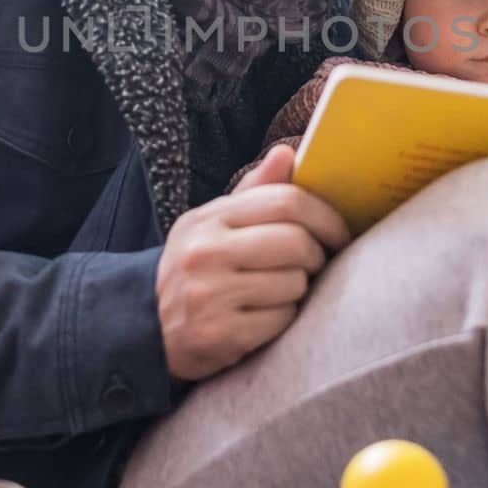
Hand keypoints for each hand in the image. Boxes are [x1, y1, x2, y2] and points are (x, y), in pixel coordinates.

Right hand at [156, 145, 350, 380]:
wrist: (148, 328)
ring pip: (294, 283)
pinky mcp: (219, 334)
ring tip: (277, 292)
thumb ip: (254, 192)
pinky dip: (284, 320)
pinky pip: (282, 320)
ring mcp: (209, 295)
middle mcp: (204, 252)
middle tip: (314, 265)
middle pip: (296, 242)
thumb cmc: (196, 270)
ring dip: (299, 290)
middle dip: (317, 256)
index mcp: (208, 218)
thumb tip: (287, 153)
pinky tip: (263, 318)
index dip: (326, 217)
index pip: (285, 202)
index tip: (339, 234)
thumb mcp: (214, 225)